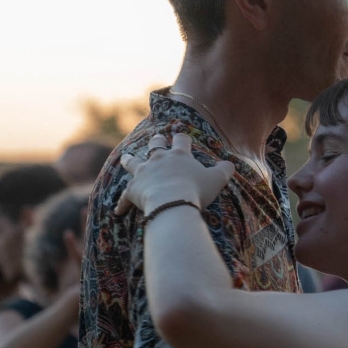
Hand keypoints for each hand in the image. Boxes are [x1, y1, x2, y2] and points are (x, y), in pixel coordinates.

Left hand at [114, 133, 235, 216]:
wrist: (172, 203)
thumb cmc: (196, 190)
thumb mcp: (217, 179)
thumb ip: (225, 170)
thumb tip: (230, 164)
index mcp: (180, 155)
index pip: (182, 140)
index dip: (183, 138)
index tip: (182, 137)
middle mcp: (159, 159)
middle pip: (155, 145)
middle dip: (156, 142)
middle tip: (156, 140)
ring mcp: (143, 173)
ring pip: (133, 162)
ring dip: (129, 160)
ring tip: (126, 158)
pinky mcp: (133, 189)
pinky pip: (124, 196)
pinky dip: (121, 203)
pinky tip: (117, 211)